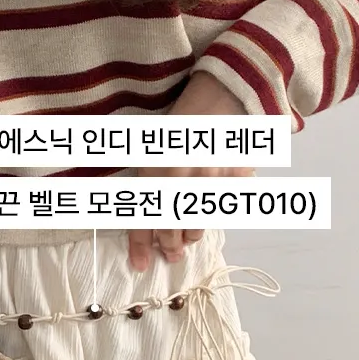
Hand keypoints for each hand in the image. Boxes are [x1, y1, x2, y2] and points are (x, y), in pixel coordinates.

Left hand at [125, 69, 253, 269]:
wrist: (222, 94)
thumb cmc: (183, 121)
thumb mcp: (154, 144)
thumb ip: (145, 178)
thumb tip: (126, 210)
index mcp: (158, 167)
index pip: (145, 215)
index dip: (141, 245)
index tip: (140, 266)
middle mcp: (183, 175)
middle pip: (174, 227)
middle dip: (171, 246)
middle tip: (172, 254)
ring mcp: (210, 177)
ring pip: (199, 222)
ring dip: (192, 234)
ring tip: (188, 237)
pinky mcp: (234, 176)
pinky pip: (223, 205)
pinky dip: (214, 213)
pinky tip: (208, 213)